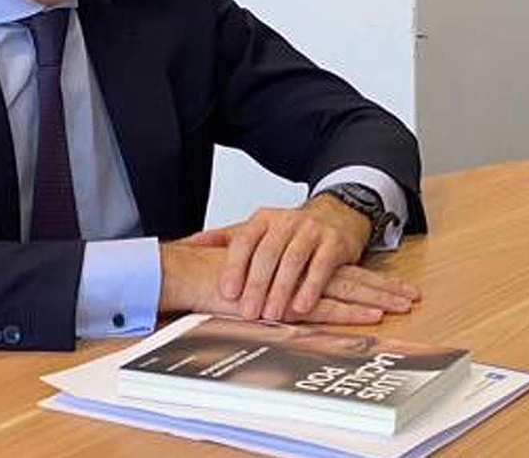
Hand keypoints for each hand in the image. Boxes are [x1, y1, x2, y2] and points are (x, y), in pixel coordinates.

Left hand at [179, 195, 398, 320]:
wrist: (338, 214)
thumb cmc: (294, 230)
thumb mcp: (260, 229)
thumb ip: (227, 238)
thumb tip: (190, 244)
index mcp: (264, 219)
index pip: (244, 241)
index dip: (235, 268)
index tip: (227, 293)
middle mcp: (287, 221)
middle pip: (268, 253)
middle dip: (257, 285)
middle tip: (249, 312)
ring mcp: (313, 230)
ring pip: (294, 260)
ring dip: (282, 290)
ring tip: (272, 314)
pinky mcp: (335, 243)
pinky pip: (321, 266)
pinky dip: (311, 288)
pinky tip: (301, 306)